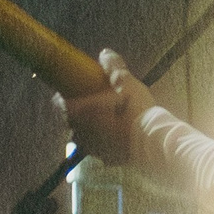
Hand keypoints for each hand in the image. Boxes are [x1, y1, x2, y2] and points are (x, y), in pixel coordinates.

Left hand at [54, 50, 152, 168]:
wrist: (153, 141)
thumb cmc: (136, 110)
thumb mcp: (126, 82)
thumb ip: (113, 67)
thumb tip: (104, 53)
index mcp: (81, 113)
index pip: (59, 104)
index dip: (63, 98)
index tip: (71, 93)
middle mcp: (81, 133)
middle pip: (71, 122)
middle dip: (79, 114)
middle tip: (93, 106)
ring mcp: (93, 149)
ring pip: (84, 137)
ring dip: (90, 130)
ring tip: (105, 122)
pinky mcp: (106, 160)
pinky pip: (99, 149)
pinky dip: (103, 143)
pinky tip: (116, 138)